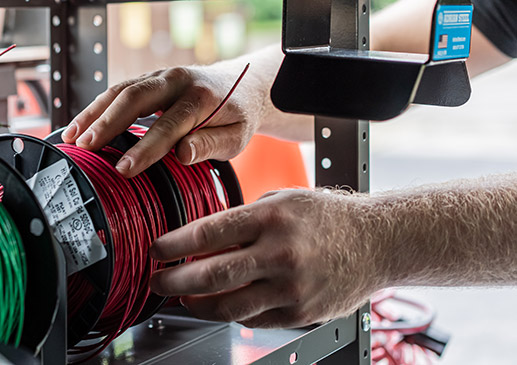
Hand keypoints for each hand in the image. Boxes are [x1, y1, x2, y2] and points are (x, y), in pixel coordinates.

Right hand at [61, 63, 257, 177]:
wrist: (242, 86)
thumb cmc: (238, 116)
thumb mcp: (236, 136)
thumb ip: (211, 144)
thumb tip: (182, 154)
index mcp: (201, 98)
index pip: (169, 125)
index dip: (145, 148)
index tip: (124, 169)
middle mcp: (177, 81)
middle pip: (135, 98)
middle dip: (107, 123)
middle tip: (85, 147)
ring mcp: (161, 77)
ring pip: (121, 90)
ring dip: (94, 113)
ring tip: (73, 138)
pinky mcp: (150, 80)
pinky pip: (119, 91)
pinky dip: (98, 108)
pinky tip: (82, 126)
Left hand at [149, 189, 383, 327]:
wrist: (377, 241)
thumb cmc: (328, 217)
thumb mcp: (284, 199)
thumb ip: (245, 219)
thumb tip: (205, 241)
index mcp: (272, 217)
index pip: (209, 233)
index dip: (174, 244)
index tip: (156, 251)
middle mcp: (280, 252)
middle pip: (212, 274)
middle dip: (174, 281)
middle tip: (157, 281)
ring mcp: (291, 287)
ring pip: (228, 306)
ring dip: (196, 305)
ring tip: (183, 298)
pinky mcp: (299, 312)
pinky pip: (253, 320)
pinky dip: (230, 314)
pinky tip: (220, 306)